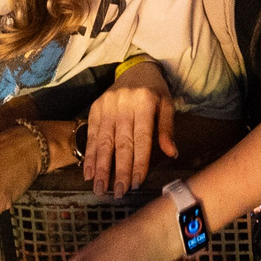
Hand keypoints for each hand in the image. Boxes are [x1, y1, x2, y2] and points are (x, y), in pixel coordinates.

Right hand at [84, 63, 177, 197]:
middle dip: (119, 170)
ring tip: (100, 188)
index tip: (136, 183)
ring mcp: (107, 105)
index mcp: (145, 102)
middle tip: (117, 192)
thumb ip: (167, 129)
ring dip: (100, 167)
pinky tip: (88, 172)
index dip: (138, 162)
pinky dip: (89, 155)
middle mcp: (123, 103)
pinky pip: (91, 135)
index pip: (142, 138)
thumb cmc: (155, 91)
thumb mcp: (167, 105)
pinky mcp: (95, 107)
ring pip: (103, 141)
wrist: (136, 68)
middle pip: (121, 143)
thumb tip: (172, 154)